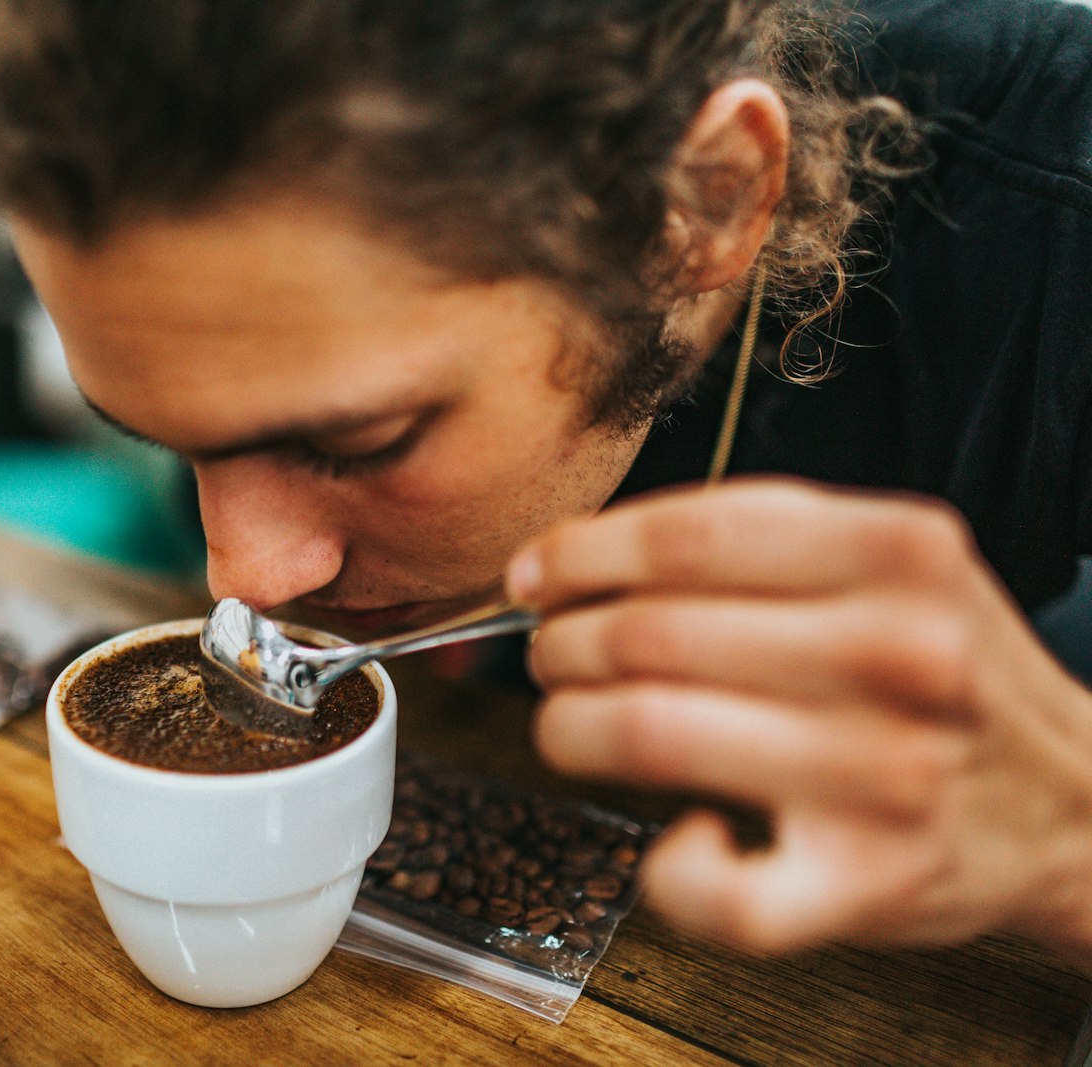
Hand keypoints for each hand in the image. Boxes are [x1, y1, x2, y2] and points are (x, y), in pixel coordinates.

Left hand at [506, 477, 1091, 965]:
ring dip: (570, 727)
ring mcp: (884, 773)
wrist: (1072, 803)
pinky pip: (718, 891)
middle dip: (562, 644)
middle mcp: (898, 654)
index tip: (535, 573)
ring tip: (571, 724)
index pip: (687, 535)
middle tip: (552, 655)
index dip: (581, 552)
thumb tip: (576, 558)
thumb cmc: (946, 676)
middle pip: (650, 633)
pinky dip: (667, 868)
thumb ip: (756, 542)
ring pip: (650, 734)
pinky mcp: (868, 881)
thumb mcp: (890, 564)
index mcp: (897, 552)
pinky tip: (680, 835)